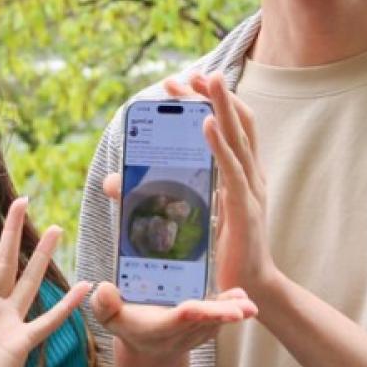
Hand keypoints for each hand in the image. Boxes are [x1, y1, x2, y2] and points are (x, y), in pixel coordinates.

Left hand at [0, 199, 91, 366]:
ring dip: (43, 257)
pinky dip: (68, 305)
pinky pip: (48, 321)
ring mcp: (10, 324)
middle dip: (13, 232)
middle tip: (22, 200)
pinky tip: (86, 288)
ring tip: (57, 230)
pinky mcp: (22, 342)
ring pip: (29, 282)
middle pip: (4, 262)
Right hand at [94, 169, 256, 363]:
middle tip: (245, 308)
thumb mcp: (108, 316)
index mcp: (156, 329)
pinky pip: (217, 321)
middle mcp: (177, 335)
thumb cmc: (125, 323)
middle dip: (222, 315)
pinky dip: (230, 308)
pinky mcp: (202, 331)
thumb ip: (104, 304)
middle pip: (202, 322)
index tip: (205, 308)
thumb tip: (104, 288)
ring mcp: (192, 336)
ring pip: (214, 322)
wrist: (144, 345)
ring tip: (245, 299)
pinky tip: (240, 296)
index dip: (192, 313)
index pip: (176, 320)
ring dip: (231, 311)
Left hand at [159, 72, 278, 296]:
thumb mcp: (185, 218)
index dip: (212, 99)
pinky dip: (219, 144)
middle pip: (236, 122)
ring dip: (220, 105)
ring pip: (238, 137)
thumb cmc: (217, 254)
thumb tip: (115, 181)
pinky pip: (232, 170)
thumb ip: (153, 196)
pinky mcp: (245, 209)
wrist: (245, 292)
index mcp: (239, 174)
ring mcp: (251, 190)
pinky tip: (205, 124)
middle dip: (212, 94)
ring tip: (204, 80)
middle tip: (189, 74)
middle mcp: (249, 175)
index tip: (187, 79)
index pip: (230, 125)